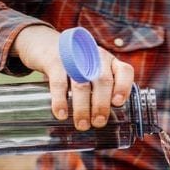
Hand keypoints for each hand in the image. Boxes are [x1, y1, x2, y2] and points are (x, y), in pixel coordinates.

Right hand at [11, 25, 133, 129]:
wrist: (45, 45)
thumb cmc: (76, 66)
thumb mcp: (93, 72)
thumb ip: (101, 90)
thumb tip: (103, 120)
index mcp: (109, 62)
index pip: (123, 71)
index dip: (123, 87)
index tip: (117, 103)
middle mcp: (95, 57)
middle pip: (103, 81)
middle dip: (101, 104)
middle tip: (98, 122)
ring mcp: (75, 58)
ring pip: (81, 84)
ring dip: (82, 108)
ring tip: (82, 125)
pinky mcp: (55, 61)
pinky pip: (59, 83)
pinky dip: (60, 100)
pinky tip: (61, 114)